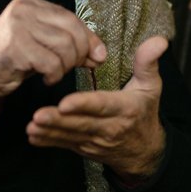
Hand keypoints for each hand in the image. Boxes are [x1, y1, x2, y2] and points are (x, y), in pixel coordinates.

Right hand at [0, 0, 106, 103]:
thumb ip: (69, 44)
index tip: (97, 56)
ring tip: (54, 73)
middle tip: (72, 68)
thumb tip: (100, 53)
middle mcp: (24, 9)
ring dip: (65, 67)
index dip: (88, 39)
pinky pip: (52, 63)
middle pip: (72, 30)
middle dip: (79, 54)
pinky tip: (45, 79)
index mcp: (31, 2)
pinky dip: (54, 76)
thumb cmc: (10, 60)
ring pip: (65, 46)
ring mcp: (19, 26)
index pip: (70, 17)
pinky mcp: (17, 47)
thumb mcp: (42, 46)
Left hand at [26, 36, 168, 182]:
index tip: (65, 103)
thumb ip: (148, 62)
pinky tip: (33, 137)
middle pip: (81, 124)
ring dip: (50, 132)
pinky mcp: (84, 148)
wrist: (145, 152)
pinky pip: (65, 145)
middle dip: (58, 121)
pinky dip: (49, 142)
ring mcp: (95, 140)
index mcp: (124, 109)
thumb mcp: (151, 86)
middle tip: (37, 116)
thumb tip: (158, 40)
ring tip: (31, 127)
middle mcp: (109, 127)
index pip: (102, 105)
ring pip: (70, 136)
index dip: (83, 105)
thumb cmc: (144, 111)